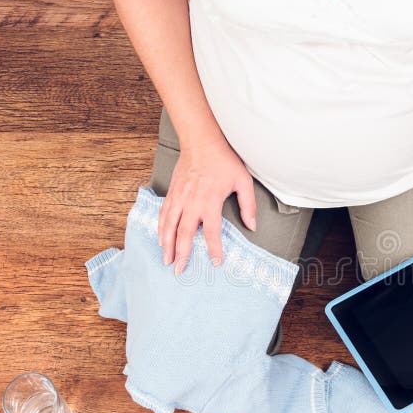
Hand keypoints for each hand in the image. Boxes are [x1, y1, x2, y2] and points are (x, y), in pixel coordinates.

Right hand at [158, 138, 256, 273]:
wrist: (202, 141)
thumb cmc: (224, 160)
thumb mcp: (243, 181)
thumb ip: (248, 205)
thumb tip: (252, 226)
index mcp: (210, 202)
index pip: (212, 232)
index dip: (214, 249)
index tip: (215, 263)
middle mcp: (192, 202)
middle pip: (185, 234)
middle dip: (182, 254)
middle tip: (180, 270)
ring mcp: (179, 198)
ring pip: (169, 226)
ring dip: (167, 245)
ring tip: (167, 260)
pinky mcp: (172, 192)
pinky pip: (164, 214)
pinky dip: (161, 228)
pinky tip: (161, 239)